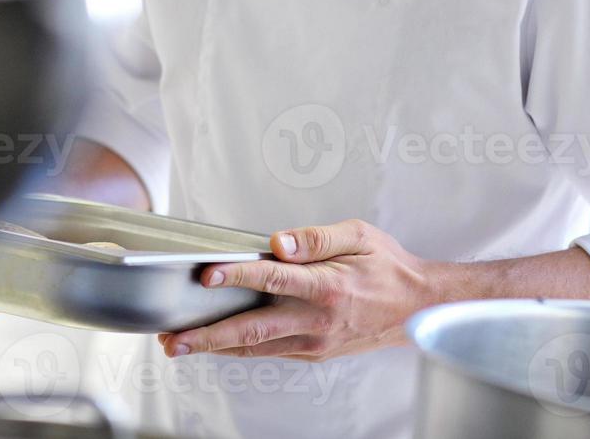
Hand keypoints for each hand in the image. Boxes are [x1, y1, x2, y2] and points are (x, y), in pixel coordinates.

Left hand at [158, 219, 436, 362]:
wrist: (416, 307)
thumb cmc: (388, 267)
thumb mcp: (359, 237)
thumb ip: (316, 238)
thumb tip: (279, 242)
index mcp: (327, 286)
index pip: (273, 280)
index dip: (237, 277)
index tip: (207, 275)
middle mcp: (317, 320)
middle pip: (253, 329)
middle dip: (208, 334)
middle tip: (172, 337)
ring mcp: (314, 341)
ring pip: (255, 347)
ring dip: (215, 347)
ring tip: (180, 344)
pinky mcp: (313, 352)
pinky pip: (269, 352)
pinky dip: (240, 350)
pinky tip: (217, 345)